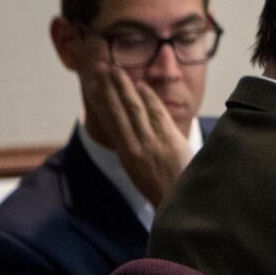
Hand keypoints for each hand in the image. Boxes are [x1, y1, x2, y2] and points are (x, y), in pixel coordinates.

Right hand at [83, 63, 191, 205]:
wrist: (182, 205)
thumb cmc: (164, 189)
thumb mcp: (142, 171)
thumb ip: (135, 149)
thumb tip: (128, 129)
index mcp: (127, 155)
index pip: (110, 122)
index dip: (101, 102)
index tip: (93, 86)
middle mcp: (135, 148)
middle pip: (119, 111)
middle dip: (108, 88)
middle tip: (100, 69)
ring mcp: (152, 143)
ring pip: (134, 109)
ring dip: (124, 87)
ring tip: (115, 70)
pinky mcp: (170, 141)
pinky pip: (157, 114)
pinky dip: (148, 98)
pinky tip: (141, 85)